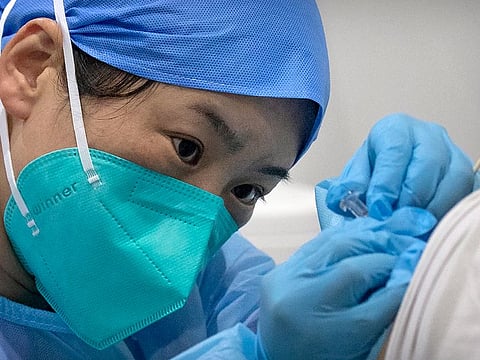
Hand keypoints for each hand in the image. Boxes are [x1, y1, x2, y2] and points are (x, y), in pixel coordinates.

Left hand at [257, 207, 435, 359]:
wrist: (277, 357)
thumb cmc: (324, 356)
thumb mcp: (360, 344)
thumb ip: (383, 312)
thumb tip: (407, 275)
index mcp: (331, 334)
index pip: (381, 300)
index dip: (406, 282)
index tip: (420, 270)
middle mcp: (304, 303)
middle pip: (355, 268)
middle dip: (388, 253)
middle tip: (409, 246)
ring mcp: (287, 282)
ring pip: (335, 245)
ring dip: (367, 237)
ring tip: (389, 234)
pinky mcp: (278, 271)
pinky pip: (316, 243)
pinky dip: (342, 235)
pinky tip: (361, 233)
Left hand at [325, 113, 473, 219]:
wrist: (395, 168)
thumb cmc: (377, 169)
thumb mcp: (357, 172)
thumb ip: (351, 184)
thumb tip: (346, 198)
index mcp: (396, 129)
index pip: (394, 152)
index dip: (386, 183)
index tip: (377, 208)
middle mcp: (429, 136)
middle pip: (428, 164)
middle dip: (410, 197)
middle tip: (396, 220)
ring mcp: (453, 154)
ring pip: (453, 180)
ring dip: (432, 208)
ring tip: (412, 227)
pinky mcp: (468, 174)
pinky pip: (465, 193)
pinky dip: (447, 213)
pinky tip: (429, 227)